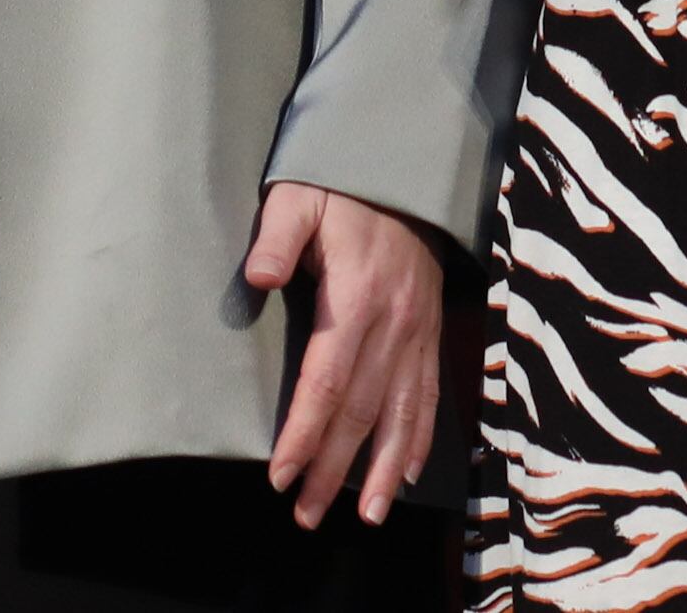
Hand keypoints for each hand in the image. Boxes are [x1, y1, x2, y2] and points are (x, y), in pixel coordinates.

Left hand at [248, 182, 441, 529]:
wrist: (404, 169)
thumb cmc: (341, 188)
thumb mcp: (300, 196)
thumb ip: (278, 235)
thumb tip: (256, 278)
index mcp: (355, 299)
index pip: (326, 381)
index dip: (304, 432)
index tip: (281, 475)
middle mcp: (391, 326)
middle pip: (361, 411)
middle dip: (334, 468)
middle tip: (306, 514)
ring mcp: (417, 332)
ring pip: (403, 413)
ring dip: (385, 470)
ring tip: (370, 517)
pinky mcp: (430, 331)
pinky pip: (430, 393)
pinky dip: (421, 437)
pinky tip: (410, 472)